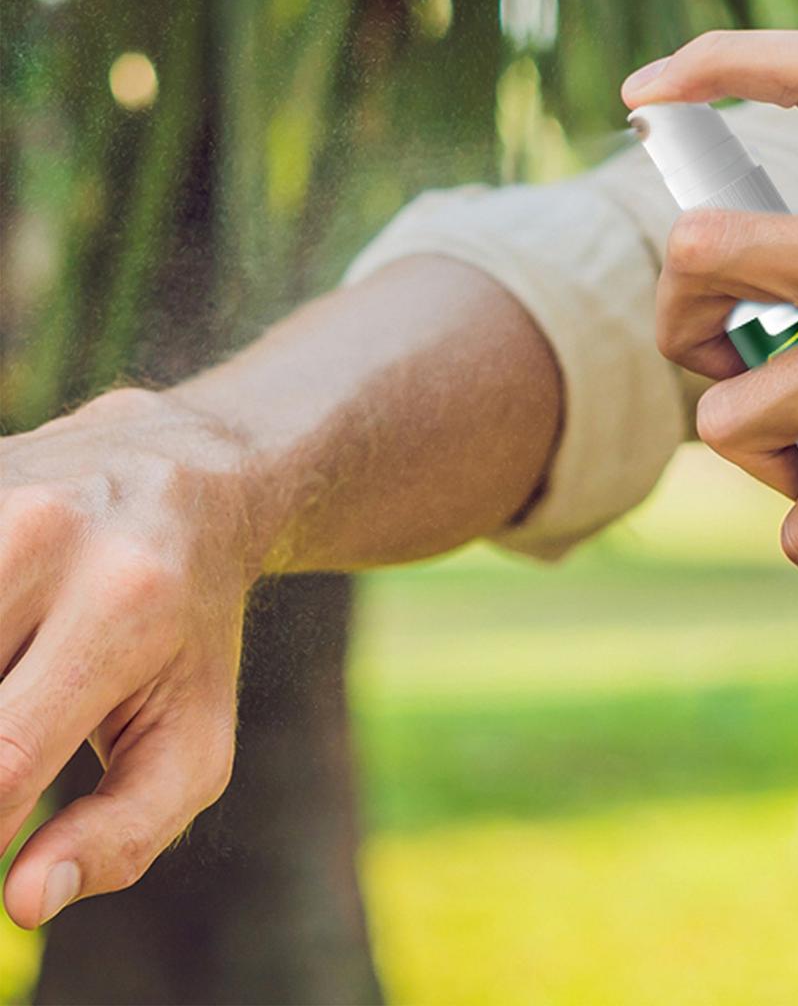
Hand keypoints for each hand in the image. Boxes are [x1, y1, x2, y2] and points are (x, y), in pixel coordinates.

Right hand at [0, 388, 253, 926]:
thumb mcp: (197, 731)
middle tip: (31, 752)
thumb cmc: (191, 629)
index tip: (0, 842)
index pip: (4, 760)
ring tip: (32, 692)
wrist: (185, 480)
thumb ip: (130, 828)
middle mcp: (43, 537)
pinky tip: (13, 655)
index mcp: (124, 608)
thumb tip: (25, 898)